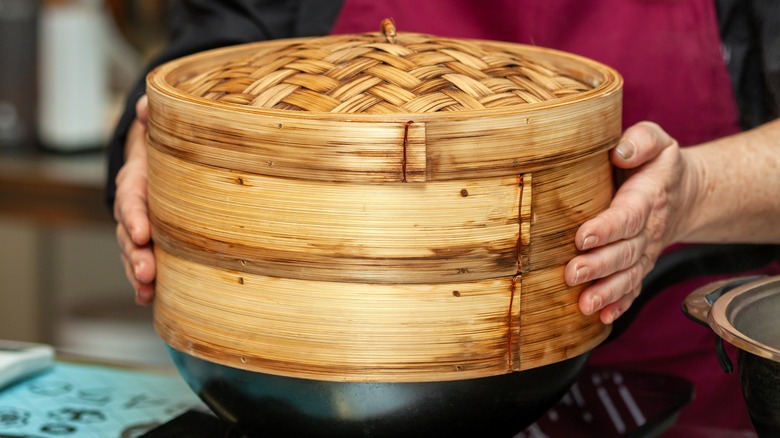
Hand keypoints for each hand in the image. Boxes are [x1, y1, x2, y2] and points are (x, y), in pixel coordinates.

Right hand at [114, 95, 155, 304]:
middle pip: (127, 233)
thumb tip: (150, 103)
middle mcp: (132, 208)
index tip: (142, 233)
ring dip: (138, 273)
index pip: (130, 199)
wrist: (157, 164)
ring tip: (146, 289)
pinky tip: (148, 299)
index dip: (134, 216)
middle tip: (146, 271)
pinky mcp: (150, 243)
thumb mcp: (160, 130)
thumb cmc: (164, 149)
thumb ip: (154, 116)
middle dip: (134, 254)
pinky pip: (143, 262)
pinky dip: (143, 282)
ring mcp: (137, 228)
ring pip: (132, 253)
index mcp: (136, 181)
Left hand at [565, 122, 692, 323]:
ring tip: (584, 304)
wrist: (681, 193)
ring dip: (606, 291)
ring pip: (627, 276)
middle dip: (598, 266)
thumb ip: (640, 141)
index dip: (606, 228)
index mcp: (646, 198)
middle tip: (572, 273)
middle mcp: (647, 230)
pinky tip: (603, 317)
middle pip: (624, 252)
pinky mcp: (639, 265)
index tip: (582, 237)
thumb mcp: (655, 141)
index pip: (626, 216)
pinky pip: (632, 288)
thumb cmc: (656, 164)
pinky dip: (619, 304)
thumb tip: (619, 151)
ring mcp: (644, 251)